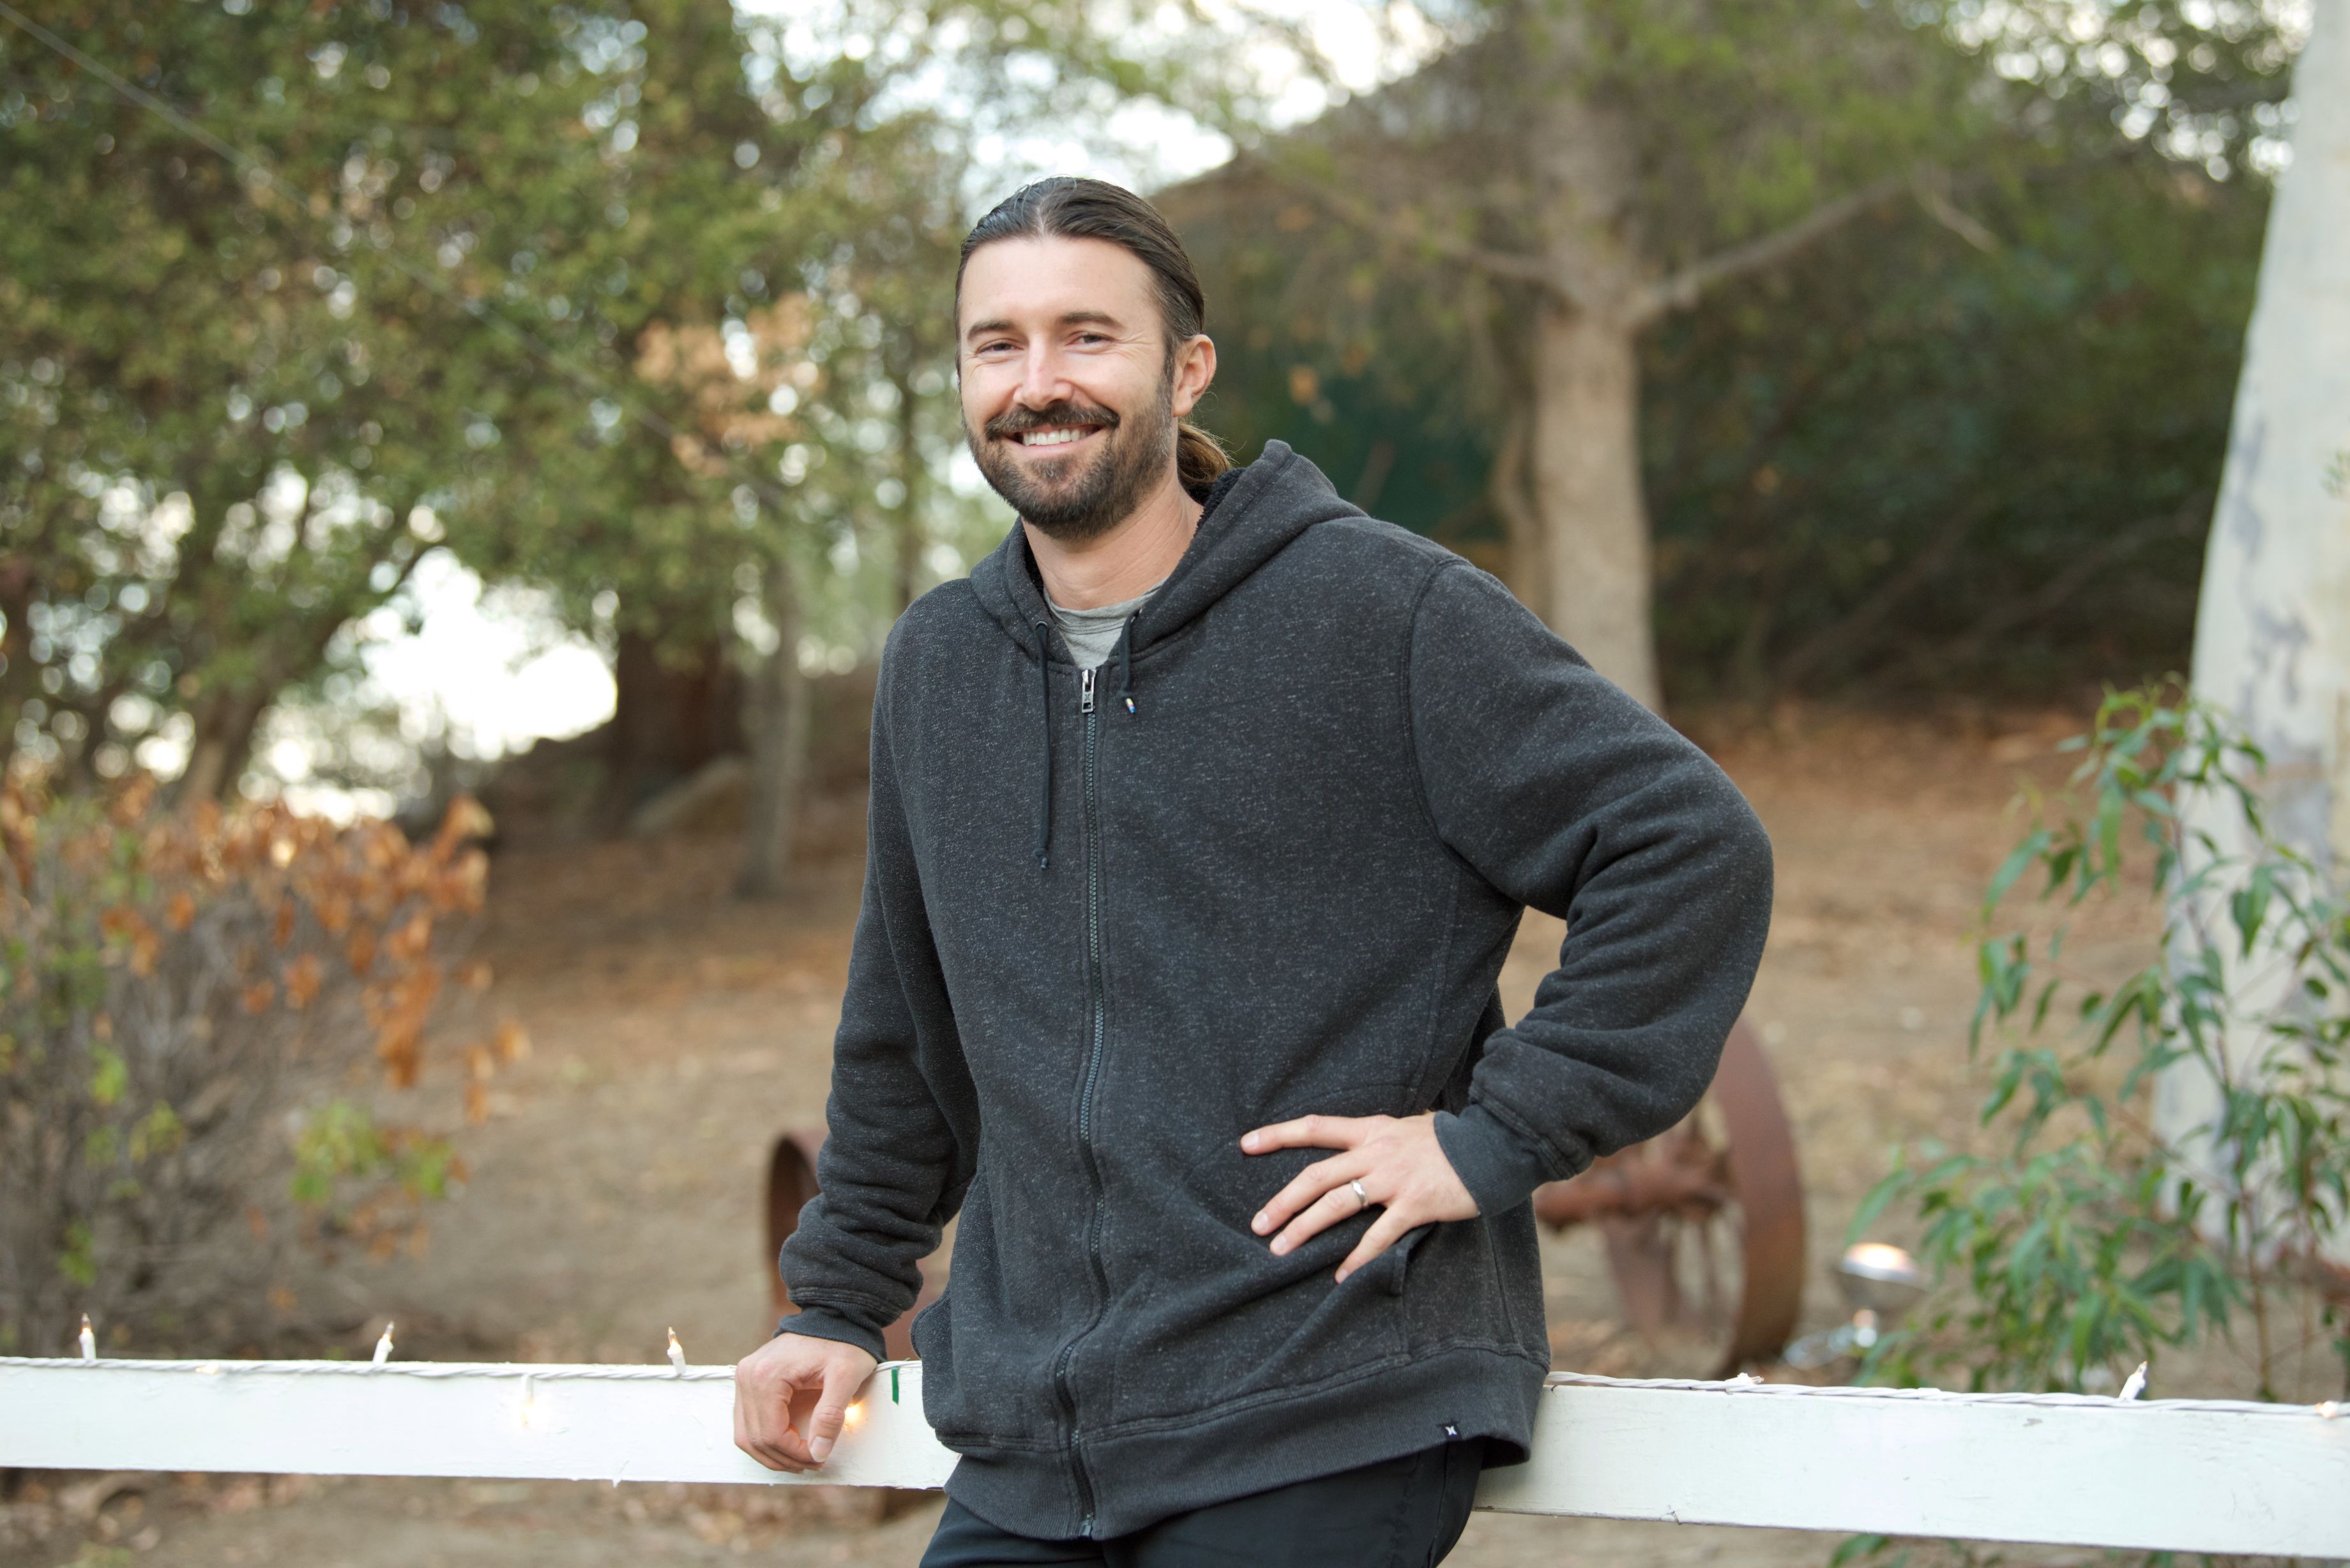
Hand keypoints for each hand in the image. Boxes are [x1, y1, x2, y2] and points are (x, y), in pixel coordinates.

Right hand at [733, 1330, 878, 1472]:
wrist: (834, 1315)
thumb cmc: (843, 1343)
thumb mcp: (846, 1377)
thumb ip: (831, 1416)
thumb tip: (817, 1453)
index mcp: (766, 1376)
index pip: (771, 1434)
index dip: (795, 1454)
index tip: (819, 1457)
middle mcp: (746, 1377)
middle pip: (755, 1439)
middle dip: (784, 1458)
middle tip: (813, 1462)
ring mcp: (744, 1378)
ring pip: (746, 1435)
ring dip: (771, 1453)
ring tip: (800, 1457)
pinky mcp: (748, 1381)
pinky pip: (747, 1422)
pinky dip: (764, 1438)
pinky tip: (787, 1443)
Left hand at [1243, 1112, 1477, 1282]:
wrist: (1493, 1145)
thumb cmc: (1450, 1141)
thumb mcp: (1407, 1128)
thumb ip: (1379, 1140)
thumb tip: (1356, 1150)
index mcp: (1371, 1131)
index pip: (1316, 1128)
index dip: (1278, 1135)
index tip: (1244, 1144)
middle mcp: (1375, 1152)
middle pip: (1316, 1176)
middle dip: (1282, 1201)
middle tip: (1258, 1224)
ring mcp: (1394, 1179)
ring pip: (1336, 1204)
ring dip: (1304, 1229)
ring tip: (1280, 1250)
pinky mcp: (1414, 1204)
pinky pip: (1377, 1234)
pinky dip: (1356, 1257)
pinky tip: (1339, 1275)